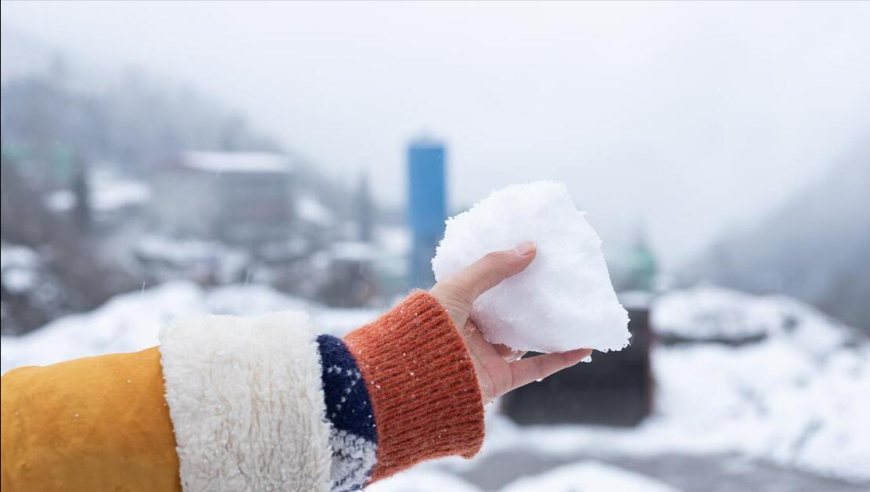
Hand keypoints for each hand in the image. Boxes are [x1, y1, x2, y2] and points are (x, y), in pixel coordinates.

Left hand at [430, 242, 591, 403]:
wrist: (418, 382)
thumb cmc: (428, 329)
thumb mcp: (457, 288)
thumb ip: (492, 268)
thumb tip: (529, 247)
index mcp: (454, 308)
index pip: (485, 287)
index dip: (506, 272)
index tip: (531, 256)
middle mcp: (470, 332)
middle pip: (507, 314)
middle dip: (529, 299)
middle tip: (556, 279)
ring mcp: (485, 357)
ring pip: (523, 341)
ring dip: (547, 328)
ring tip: (572, 308)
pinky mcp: (499, 380)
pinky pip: (535, 369)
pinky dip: (560, 359)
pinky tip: (582, 345)